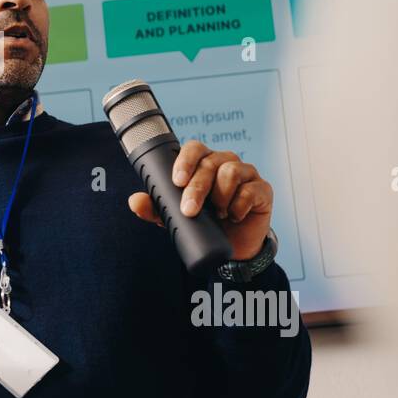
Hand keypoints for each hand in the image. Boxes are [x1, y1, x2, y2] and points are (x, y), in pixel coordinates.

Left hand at [127, 140, 272, 260]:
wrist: (233, 249)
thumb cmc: (205, 225)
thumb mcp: (177, 218)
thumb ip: (156, 207)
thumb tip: (134, 201)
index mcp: (203, 164)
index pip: (194, 148)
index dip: (186, 160)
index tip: (177, 181)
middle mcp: (224, 163)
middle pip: (210, 163)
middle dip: (197, 188)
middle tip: (190, 210)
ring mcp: (246, 174)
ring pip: (230, 172)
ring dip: (220, 196)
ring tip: (218, 213)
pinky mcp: (262, 189)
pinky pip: (250, 190)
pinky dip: (239, 206)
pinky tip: (233, 216)